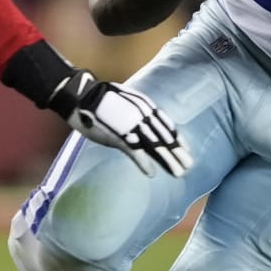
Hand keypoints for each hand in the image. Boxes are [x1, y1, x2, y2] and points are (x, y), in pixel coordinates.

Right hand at [47, 71, 190, 177]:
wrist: (81, 97)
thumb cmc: (101, 99)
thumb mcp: (126, 102)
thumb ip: (137, 112)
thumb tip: (143, 121)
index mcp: (144, 106)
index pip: (165, 124)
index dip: (177, 138)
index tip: (186, 148)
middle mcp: (141, 115)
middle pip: (163, 137)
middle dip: (177, 152)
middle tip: (188, 165)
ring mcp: (131, 126)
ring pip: (154, 146)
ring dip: (167, 160)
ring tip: (177, 172)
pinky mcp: (118, 135)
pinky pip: (134, 151)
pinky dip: (143, 163)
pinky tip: (151, 173)